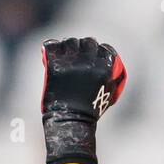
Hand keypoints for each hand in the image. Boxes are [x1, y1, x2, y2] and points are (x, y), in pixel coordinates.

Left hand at [40, 36, 126, 163]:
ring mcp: (72, 62)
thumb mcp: (109, 94)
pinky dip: (50, 47)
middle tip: (77, 54)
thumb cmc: (91, 111)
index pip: (105, 49)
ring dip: (68, 46)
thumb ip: (112, 78)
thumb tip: (114, 68)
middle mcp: (90, 61)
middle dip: (84, 46)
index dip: (100, 51)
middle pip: (88, 42)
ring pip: (70, 42)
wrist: (72, 121)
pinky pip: (52, 46)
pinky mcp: (56, 65)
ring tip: (64, 54)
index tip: (94, 55)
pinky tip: (49, 52)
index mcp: (105, 67)